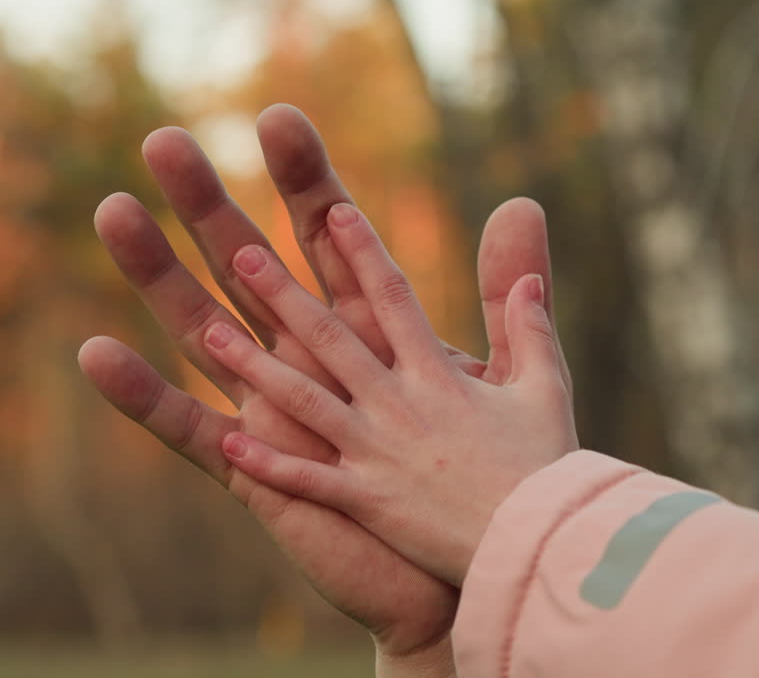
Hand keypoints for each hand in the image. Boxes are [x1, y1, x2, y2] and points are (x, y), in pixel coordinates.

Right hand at [78, 105, 564, 657]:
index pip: (326, 237)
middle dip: (210, 205)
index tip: (279, 118)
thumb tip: (523, 201)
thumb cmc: (483, 472)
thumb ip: (511, 296)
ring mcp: (275, 409)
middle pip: (248, 267)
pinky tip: (93, 354)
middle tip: (167, 141)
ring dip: (158, 275)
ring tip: (114, 212)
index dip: (304, 180)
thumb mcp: (506, 373)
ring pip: (203, 330)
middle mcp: (308, 360)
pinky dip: (143, 398)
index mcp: (364, 330)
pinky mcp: (256, 470)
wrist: (471, 564)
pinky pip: (188, 430)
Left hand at [205, 203, 579, 585]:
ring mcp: (378, 453)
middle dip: (284, 294)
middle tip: (242, 255)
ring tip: (210, 333)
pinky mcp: (367, 501)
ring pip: (305, 401)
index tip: (333, 211)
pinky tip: (230, 443)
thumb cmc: (548, 468)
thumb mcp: (545, 389)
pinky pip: (309, 480)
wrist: (539, 547)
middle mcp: (399, 404)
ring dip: (254, 366)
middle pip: (331, 339)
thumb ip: (530, 329)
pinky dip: (269, 464)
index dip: (361, 251)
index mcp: (438, 375)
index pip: (393, 298)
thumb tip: (529, 279)